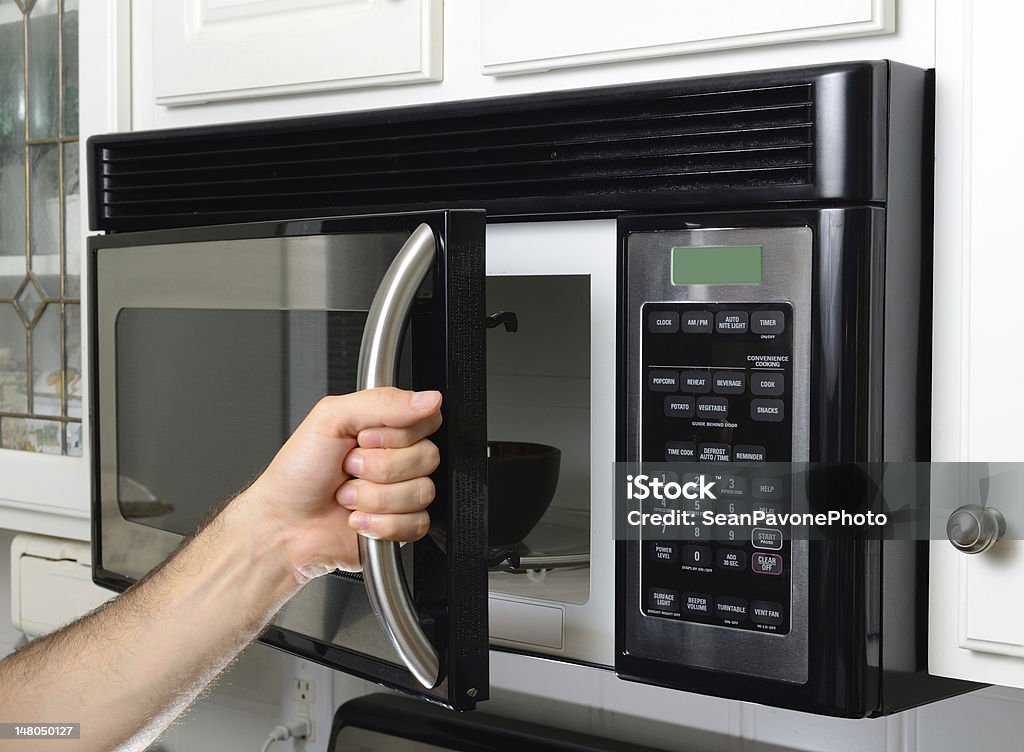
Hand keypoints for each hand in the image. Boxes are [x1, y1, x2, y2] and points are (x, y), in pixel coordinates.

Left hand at [241, 387, 442, 581]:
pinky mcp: (401, 527)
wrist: (283, 525)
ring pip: (421, 491)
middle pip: (427, 457)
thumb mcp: (331, 418)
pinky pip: (416, 522)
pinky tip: (358, 519)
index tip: (363, 438)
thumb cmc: (297, 473)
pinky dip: (380, 524)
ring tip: (347, 496)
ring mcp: (401, 494)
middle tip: (348, 468)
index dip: (396, 433)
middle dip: (379, 468)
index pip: (427, 420)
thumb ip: (382, 402)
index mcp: (385, 428)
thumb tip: (429, 399)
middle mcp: (397, 459)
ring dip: (374, 498)